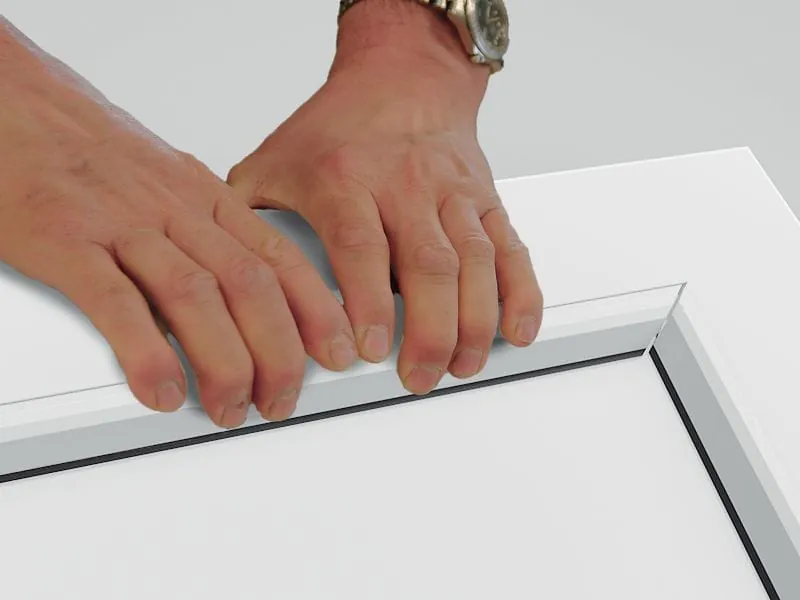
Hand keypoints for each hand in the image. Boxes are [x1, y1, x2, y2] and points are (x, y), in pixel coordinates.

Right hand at [0, 20, 356, 425]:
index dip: (318, 311)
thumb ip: (206, 231)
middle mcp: (175, 209)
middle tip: (283, 399)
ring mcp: (123, 223)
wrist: (13, 102)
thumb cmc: (90, 147)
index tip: (338, 351)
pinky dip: (147, 352)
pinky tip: (163, 391)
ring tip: (233, 408)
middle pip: (251, 285)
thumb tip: (244, 288)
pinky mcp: (66, 239)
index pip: (281, 259)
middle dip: (280, 352)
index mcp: (205, 196)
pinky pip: (117, 303)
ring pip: (196, 297)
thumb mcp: (167, 181)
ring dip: (225, 362)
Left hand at [228, 0, 543, 394]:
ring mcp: (452, 194)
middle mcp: (405, 185)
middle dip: (429, 330)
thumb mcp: (273, 161)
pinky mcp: (485, 201)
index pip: (360, 246)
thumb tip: (218, 279)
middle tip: (418, 375)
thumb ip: (247, 221)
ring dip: (474, 322)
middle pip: (427, 264)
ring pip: (474, 262)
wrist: (403, 78)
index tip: (368, 350)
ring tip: (461, 365)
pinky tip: (515, 329)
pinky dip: (519, 292)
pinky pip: (510, 249)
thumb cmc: (339, 128)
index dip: (366, 303)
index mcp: (346, 177)